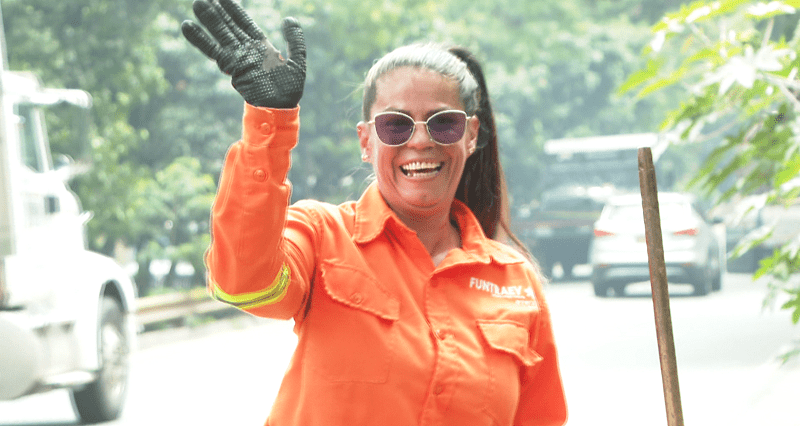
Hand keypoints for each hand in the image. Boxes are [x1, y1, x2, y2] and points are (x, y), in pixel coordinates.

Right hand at [181, 0, 305, 107]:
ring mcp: (238, 57)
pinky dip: (201, 39)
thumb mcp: (297, 61)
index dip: (235, 11)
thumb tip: (289, 19)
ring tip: (197, 4)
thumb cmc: (289, 89)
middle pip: (230, 26)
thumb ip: (295, 40)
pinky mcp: (231, 66)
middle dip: (218, 12)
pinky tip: (188, 27)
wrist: (280, 108)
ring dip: (209, 20)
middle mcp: (247, 50)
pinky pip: (214, 50)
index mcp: (262, 47)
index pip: (246, 24)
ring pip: (221, 35)